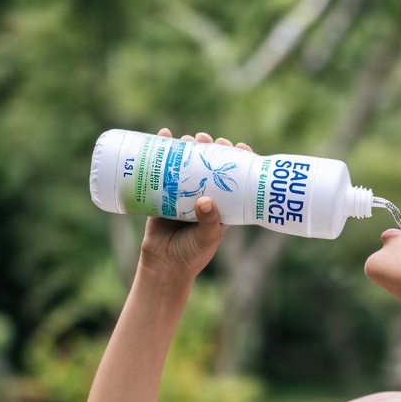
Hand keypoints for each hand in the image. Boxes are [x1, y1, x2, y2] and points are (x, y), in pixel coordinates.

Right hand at [138, 129, 253, 280]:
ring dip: (188, 147)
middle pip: (209, 165)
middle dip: (210, 148)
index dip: (238, 160)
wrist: (163, 266)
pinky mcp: (162, 194)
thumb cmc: (192, 255)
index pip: (234, 178)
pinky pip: (162, 170)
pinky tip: (163, 135)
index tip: (239, 146)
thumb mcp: (206, 239)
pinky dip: (161, 152)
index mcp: (221, 204)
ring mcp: (182, 193)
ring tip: (189, 138)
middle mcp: (203, 195)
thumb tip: (205, 200)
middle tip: (208, 139)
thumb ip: (209, 222)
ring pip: (187, 164)